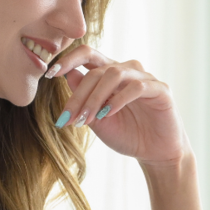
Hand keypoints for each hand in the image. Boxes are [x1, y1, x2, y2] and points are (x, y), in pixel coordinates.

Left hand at [48, 45, 187, 164]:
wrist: (155, 154)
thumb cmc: (127, 135)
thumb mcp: (97, 119)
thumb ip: (84, 99)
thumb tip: (66, 75)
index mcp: (110, 74)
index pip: (87, 55)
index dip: (68, 59)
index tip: (49, 74)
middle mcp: (127, 71)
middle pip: (97, 70)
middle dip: (79, 95)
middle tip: (69, 118)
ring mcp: (145, 78)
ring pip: (114, 74)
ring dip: (96, 98)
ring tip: (88, 119)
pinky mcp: (160, 90)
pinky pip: (136, 86)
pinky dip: (119, 99)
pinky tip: (109, 114)